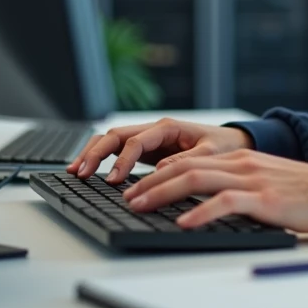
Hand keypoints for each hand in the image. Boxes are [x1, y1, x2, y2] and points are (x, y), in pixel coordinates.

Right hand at [66, 118, 253, 183]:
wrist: (232, 143)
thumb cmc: (223, 146)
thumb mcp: (210, 154)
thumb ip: (186, 161)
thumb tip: (159, 170)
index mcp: (168, 127)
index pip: (136, 141)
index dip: (122, 160)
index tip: (113, 180)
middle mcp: (154, 130)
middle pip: (115, 135)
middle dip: (96, 153)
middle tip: (80, 173)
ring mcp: (148, 138)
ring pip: (111, 139)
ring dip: (92, 152)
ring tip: (75, 171)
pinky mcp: (146, 149)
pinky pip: (117, 150)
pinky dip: (100, 157)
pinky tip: (87, 171)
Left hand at [123, 150, 307, 232]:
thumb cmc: (302, 192)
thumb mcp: (263, 181)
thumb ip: (235, 185)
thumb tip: (202, 202)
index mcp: (239, 159)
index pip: (189, 160)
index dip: (159, 173)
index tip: (138, 187)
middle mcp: (241, 164)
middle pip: (186, 166)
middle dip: (151, 182)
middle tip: (128, 197)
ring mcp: (252, 179)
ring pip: (197, 180)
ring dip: (163, 193)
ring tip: (140, 205)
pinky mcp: (264, 199)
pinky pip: (225, 202)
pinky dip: (200, 213)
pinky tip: (183, 223)